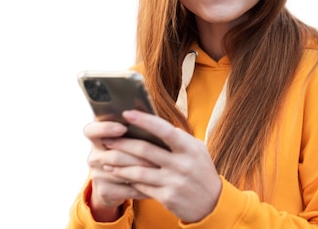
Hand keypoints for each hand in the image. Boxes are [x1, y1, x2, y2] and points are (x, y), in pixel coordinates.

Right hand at [83, 120, 153, 220]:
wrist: (118, 184)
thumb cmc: (132, 151)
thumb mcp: (130, 138)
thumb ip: (136, 129)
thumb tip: (155, 121)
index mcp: (98, 138)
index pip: (92, 130)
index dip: (105, 129)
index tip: (122, 128)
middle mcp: (95, 156)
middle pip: (114, 154)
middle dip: (137, 155)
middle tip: (158, 154)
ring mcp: (97, 175)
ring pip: (121, 172)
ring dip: (143, 171)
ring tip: (161, 168)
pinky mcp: (104, 191)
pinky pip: (126, 189)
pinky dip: (143, 187)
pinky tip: (157, 184)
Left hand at [99, 110, 222, 222]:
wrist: (212, 203)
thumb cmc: (202, 171)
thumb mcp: (198, 150)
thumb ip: (180, 138)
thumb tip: (159, 125)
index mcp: (190, 148)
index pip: (165, 130)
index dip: (145, 121)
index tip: (127, 113)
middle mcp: (182, 164)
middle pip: (146, 150)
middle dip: (123, 143)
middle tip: (107, 138)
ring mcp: (174, 182)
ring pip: (138, 171)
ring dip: (119, 165)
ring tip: (106, 159)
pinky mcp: (167, 197)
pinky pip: (141, 187)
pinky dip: (127, 180)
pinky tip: (117, 175)